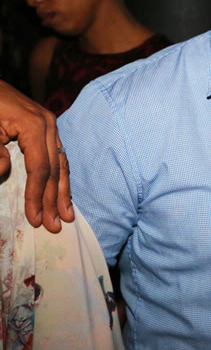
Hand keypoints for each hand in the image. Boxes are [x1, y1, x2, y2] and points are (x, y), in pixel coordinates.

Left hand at [0, 80, 72, 231]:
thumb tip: (6, 174)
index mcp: (35, 126)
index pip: (40, 169)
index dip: (38, 196)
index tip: (35, 219)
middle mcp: (49, 125)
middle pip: (56, 168)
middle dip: (55, 199)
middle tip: (55, 225)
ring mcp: (51, 124)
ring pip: (61, 162)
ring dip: (63, 191)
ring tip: (66, 214)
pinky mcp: (46, 126)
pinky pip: (58, 154)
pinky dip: (60, 175)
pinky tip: (62, 190)